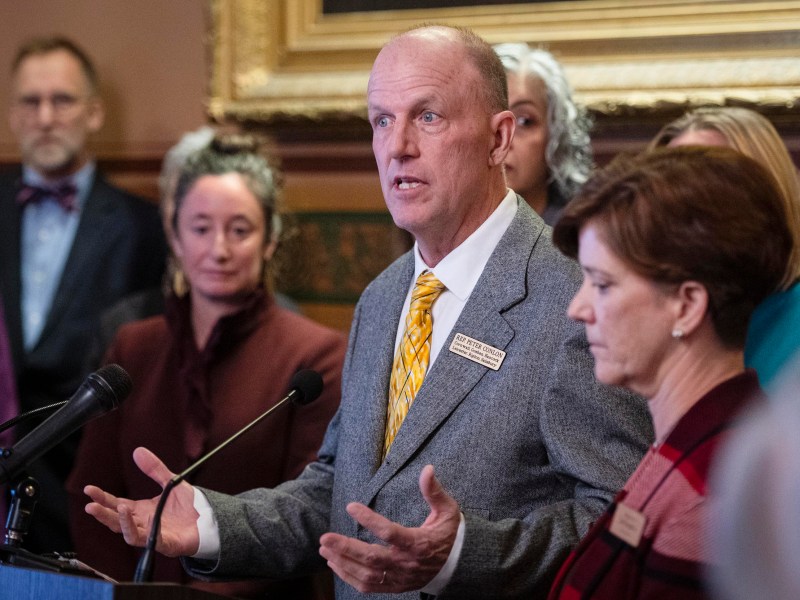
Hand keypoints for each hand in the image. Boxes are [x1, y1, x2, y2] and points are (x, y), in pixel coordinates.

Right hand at [84, 446, 200, 556]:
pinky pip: (152, 540)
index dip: (102, 498)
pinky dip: (146, 531)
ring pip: (130, 534)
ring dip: (122, 522)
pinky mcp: (165, 544)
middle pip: (116, 521)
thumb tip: (138, 450)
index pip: (115, 504)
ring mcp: (152, 535)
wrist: (208, 519)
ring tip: (119, 508)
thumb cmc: (188, 506)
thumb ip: (154, 469)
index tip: (89, 490)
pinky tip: (145, 519)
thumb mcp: (170, 482)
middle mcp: (142, 523)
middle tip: (91, 505)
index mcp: (140, 510)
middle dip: (103, 514)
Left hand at [318, 464, 459, 592]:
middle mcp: (406, 563)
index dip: (369, 520)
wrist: (458, 566)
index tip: (351, 506)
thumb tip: (427, 469)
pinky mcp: (394, 587)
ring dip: (343, 563)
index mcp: (418, 543)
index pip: (389, 532)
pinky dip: (349, 577)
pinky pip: (368, 587)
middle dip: (345, 548)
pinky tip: (335, 564)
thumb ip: (434, 491)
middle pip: (371, 558)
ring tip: (325, 549)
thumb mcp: (448, 510)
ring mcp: (399, 577)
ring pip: (366, 574)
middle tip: (324, 538)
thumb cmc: (449, 534)